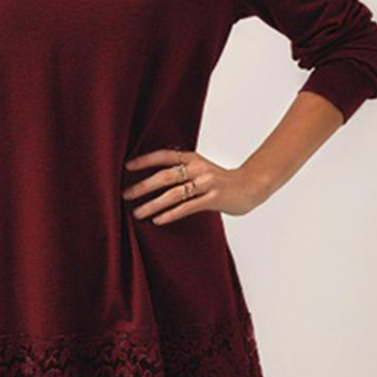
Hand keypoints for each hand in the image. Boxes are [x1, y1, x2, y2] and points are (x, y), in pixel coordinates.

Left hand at [122, 147, 269, 224]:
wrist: (251, 186)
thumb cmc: (221, 181)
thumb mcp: (201, 169)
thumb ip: (182, 170)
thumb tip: (154, 178)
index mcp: (192, 158)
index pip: (164, 156)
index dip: (145, 160)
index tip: (127, 166)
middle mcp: (198, 168)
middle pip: (165, 176)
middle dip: (142, 186)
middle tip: (125, 194)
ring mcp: (206, 184)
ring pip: (173, 194)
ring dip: (152, 204)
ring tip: (137, 213)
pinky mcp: (213, 199)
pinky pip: (187, 207)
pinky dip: (170, 214)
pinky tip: (158, 220)